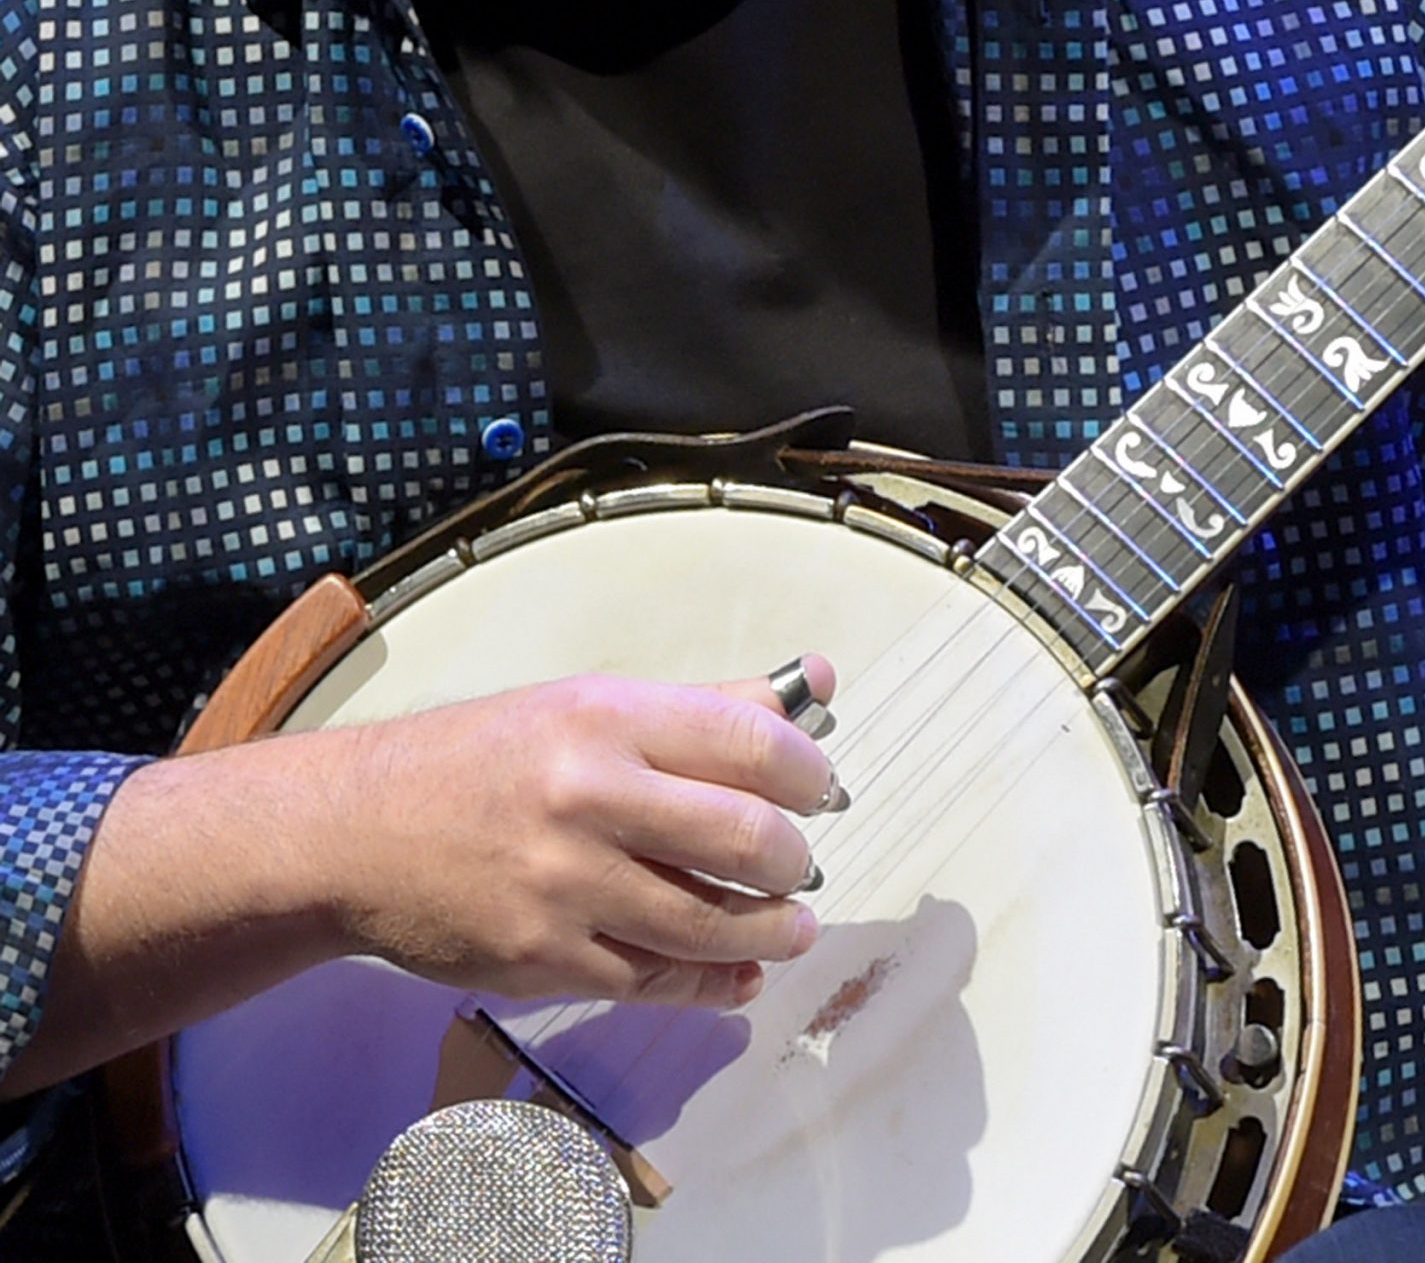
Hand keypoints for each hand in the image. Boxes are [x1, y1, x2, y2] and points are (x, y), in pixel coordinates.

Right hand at [315, 662, 838, 1007]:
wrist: (356, 832)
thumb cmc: (480, 760)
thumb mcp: (586, 704)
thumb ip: (705, 706)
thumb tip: (817, 684)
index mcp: (607, 718)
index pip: (752, 741)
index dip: (809, 772)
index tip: (822, 791)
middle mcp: (590, 796)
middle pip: (746, 838)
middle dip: (796, 861)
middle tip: (803, 866)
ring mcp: (566, 886)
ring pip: (709, 923)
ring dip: (771, 931)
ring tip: (791, 926)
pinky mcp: (543, 959)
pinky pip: (655, 981)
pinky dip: (713, 984)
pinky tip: (738, 975)